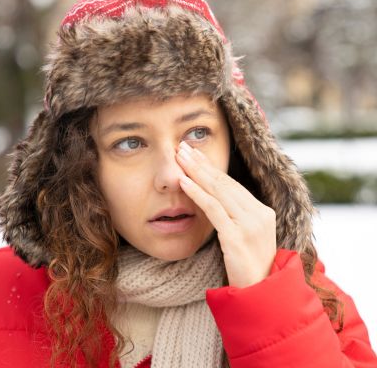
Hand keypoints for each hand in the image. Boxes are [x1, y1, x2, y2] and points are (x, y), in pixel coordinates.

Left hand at [176, 141, 276, 287]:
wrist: (260, 295)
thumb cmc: (249, 266)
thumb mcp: (245, 235)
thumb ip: (233, 216)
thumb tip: (210, 197)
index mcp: (262, 211)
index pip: (232, 184)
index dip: (211, 168)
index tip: (195, 154)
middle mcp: (258, 214)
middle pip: (224, 182)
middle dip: (201, 163)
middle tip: (183, 147)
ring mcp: (250, 225)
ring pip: (218, 191)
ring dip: (196, 172)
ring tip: (180, 157)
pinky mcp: (238, 237)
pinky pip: (214, 210)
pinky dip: (197, 193)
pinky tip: (184, 182)